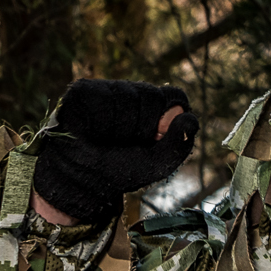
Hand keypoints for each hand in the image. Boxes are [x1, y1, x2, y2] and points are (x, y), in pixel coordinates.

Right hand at [31, 79, 198, 225]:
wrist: (83, 182)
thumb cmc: (120, 171)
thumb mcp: (158, 163)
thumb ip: (179, 142)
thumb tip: (189, 116)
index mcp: (152, 107)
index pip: (175, 97)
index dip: (169, 119)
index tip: (156, 139)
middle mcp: (131, 93)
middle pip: (151, 96)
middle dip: (142, 127)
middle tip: (124, 144)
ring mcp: (106, 89)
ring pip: (126, 97)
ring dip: (119, 127)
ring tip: (105, 139)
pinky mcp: (82, 90)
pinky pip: (101, 99)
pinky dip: (100, 122)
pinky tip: (91, 131)